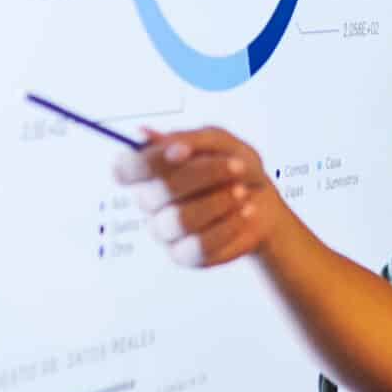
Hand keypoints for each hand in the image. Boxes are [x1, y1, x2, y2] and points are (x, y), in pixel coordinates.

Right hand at [112, 126, 288, 267]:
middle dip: (203, 175)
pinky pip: (200, 245)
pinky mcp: (185, 256)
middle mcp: (151, 202)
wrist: (265, 201)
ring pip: (181, 220)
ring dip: (219, 202)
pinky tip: (246, 212)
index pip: (125, 169)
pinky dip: (230, 225)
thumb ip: (188, 139)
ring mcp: (165, 232)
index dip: (147, 161)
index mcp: (151, 170)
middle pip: (157, 192)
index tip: (180, 151)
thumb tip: (147, 135)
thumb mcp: (220, 142)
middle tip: (237, 167)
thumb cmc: (234, 167)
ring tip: (243, 192)